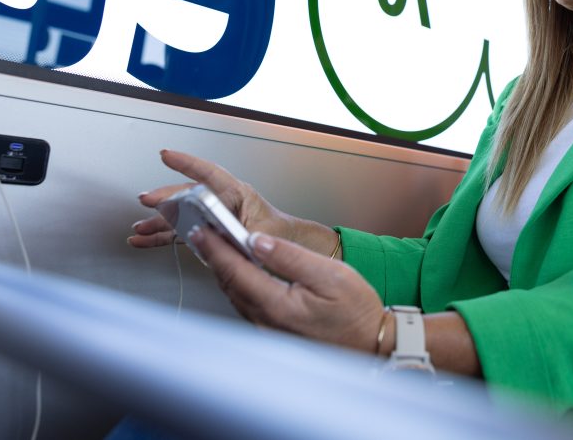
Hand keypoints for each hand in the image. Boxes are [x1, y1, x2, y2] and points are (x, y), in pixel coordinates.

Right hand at [128, 150, 338, 256]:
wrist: (288, 249)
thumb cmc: (281, 235)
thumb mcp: (263, 234)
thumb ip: (239, 234)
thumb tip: (218, 236)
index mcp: (238, 195)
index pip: (210, 174)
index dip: (188, 163)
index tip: (167, 155)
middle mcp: (222, 203)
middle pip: (188, 196)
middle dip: (166, 198)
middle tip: (147, 200)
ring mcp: (212, 217)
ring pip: (181, 216)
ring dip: (159, 222)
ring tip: (139, 228)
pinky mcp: (207, 232)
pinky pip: (182, 232)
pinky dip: (163, 237)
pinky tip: (146, 240)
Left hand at [190, 226, 384, 352]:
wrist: (371, 343)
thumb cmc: (356, 311)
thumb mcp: (330, 274)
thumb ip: (289, 257)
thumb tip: (257, 241)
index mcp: (278, 305)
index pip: (236, 271)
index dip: (215, 248)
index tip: (201, 230)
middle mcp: (267, 321)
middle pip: (229, 284)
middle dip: (214, 257)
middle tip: (202, 232)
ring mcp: (268, 330)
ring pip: (235, 295)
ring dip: (224, 270)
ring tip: (216, 247)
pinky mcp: (274, 332)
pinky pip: (246, 305)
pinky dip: (237, 284)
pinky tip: (240, 272)